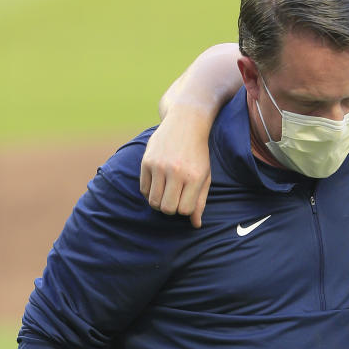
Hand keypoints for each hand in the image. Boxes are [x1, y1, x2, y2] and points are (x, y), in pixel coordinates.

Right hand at [140, 109, 212, 228]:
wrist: (185, 123)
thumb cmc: (198, 154)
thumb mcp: (205, 176)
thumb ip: (200, 201)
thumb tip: (196, 225)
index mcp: (195, 177)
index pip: (184, 210)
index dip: (184, 210)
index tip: (186, 201)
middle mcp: (176, 172)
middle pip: (167, 209)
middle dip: (170, 209)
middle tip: (174, 198)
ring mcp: (159, 166)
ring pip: (153, 201)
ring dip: (159, 202)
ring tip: (166, 192)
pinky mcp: (146, 162)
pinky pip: (143, 189)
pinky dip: (150, 192)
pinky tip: (158, 183)